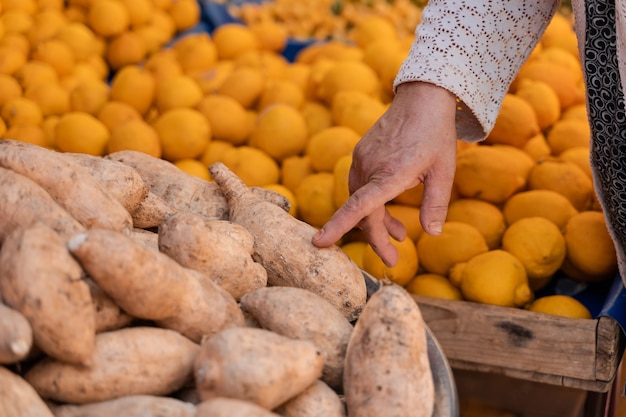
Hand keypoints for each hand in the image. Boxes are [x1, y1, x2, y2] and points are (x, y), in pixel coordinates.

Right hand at [312, 82, 457, 266]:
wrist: (423, 97)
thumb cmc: (436, 134)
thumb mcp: (444, 172)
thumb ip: (435, 204)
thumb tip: (431, 234)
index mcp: (389, 174)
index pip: (358, 206)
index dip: (339, 226)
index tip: (320, 242)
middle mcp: (369, 167)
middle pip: (362, 213)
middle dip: (375, 239)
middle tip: (392, 259)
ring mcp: (362, 159)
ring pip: (361, 200)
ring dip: (376, 221)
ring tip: (399, 235)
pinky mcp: (362, 153)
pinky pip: (361, 185)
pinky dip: (372, 202)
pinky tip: (389, 208)